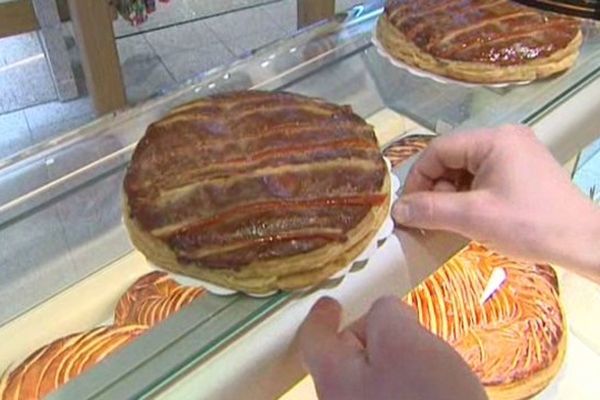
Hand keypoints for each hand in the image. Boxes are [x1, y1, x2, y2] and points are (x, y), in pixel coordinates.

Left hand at [297, 296, 486, 399]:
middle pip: (343, 358)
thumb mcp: (403, 341)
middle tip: (397, 324)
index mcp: (333, 377)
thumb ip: (385, 314)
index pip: (315, 338)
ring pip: (367, 380)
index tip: (330, 305)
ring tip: (423, 359)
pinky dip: (402, 384)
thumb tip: (386, 313)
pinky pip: (386, 397)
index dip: (322, 316)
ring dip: (389, 361)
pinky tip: (432, 387)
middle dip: (366, 336)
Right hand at [392, 125, 599, 281]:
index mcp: (493, 139)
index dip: (418, 178)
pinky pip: (483, 176)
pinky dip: (469, 195)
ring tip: (453, 220)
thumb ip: (430, 210)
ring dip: (451, 194)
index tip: (410, 207)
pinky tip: (470, 216)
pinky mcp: (523, 169)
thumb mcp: (473, 217)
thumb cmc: (529, 225)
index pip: (439, 149)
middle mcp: (504, 138)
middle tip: (432, 217)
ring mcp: (516, 153)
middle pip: (452, 157)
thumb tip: (396, 210)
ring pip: (466, 169)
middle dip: (436, 188)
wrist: (584, 241)